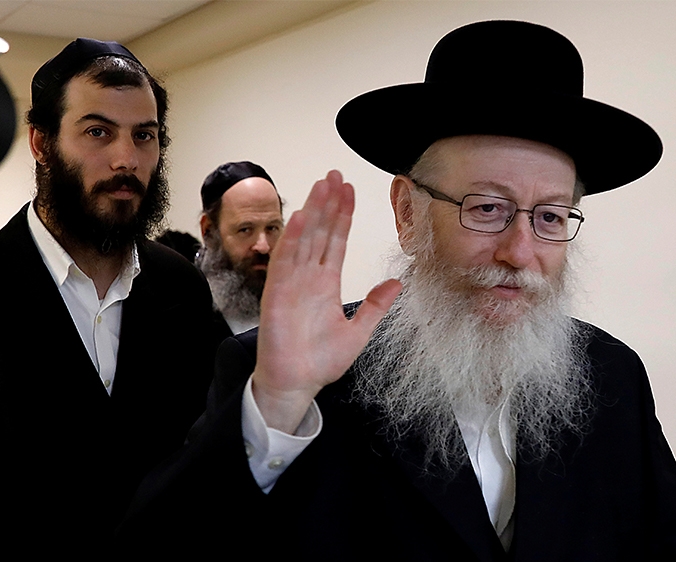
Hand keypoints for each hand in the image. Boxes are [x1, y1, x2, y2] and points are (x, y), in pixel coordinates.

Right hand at [251, 170, 401, 432]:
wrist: (297, 383)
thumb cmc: (321, 361)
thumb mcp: (359, 332)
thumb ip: (376, 306)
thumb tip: (397, 283)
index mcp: (325, 283)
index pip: (336, 241)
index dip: (342, 215)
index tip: (349, 190)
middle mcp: (308, 277)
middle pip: (320, 232)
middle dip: (328, 203)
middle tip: (335, 174)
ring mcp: (292, 283)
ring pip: (304, 238)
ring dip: (313, 211)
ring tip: (322, 184)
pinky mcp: (278, 293)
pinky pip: (286, 261)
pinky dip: (293, 238)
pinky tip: (303, 217)